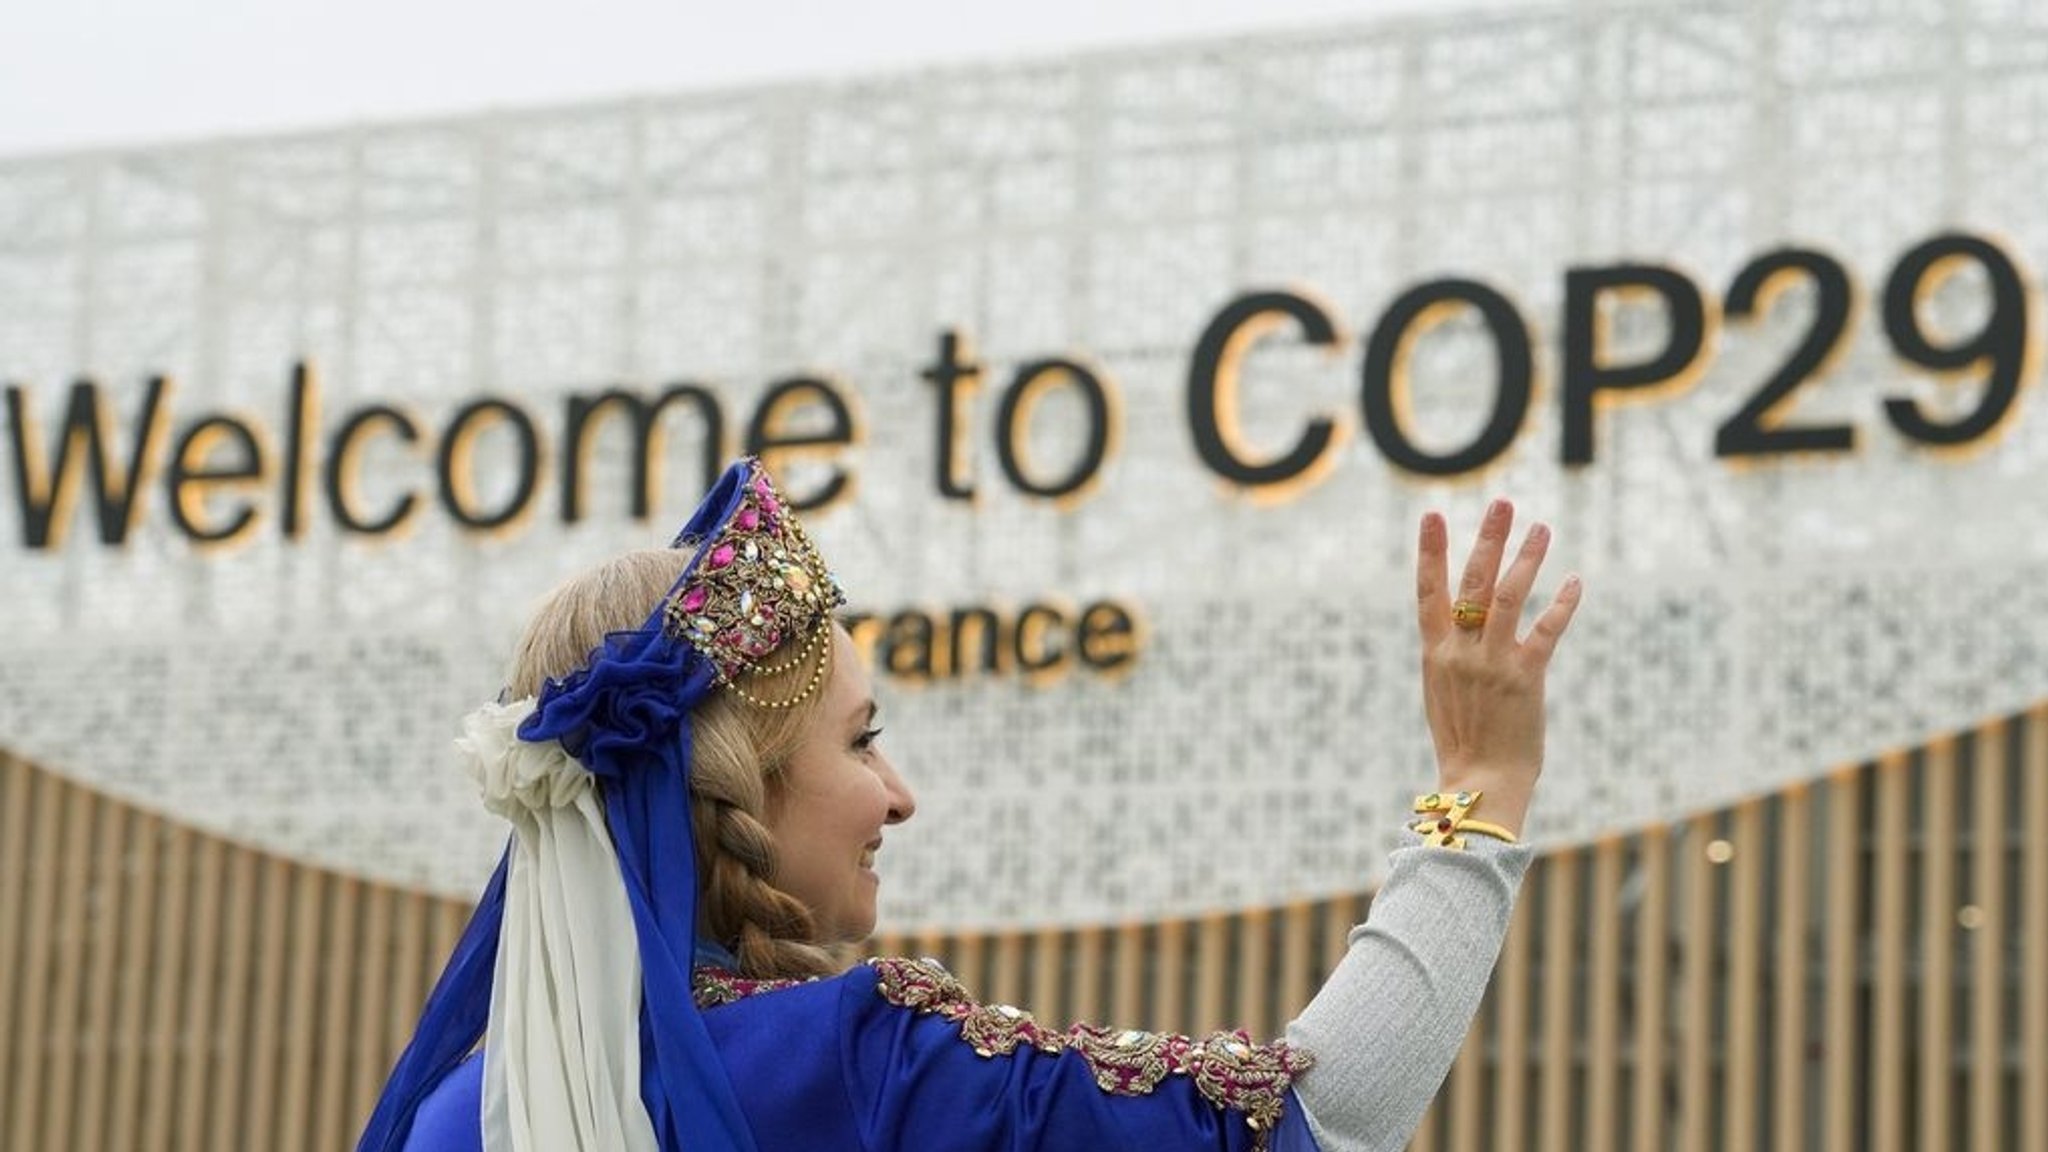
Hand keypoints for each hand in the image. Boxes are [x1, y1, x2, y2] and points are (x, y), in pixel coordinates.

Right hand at [1414, 499, 1581, 835]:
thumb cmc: (1463, 742)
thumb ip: (1449, 655)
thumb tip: (1457, 624)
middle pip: (1474, 582)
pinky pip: (1547, 630)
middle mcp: (1461, 652)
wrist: (1481, 783)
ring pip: (1511, 596)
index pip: (1428, 591)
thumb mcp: (1442, 693)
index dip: (1430, 551)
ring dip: (1528, 558)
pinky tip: (1575, 581)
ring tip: (1542, 527)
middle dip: (1488, 539)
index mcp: (1435, 654)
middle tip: (1503, 502)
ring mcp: (1493, 662)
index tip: (1432, 515)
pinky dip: (1563, 604)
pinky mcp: (1526, 677)